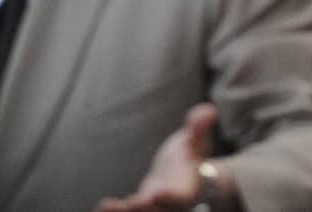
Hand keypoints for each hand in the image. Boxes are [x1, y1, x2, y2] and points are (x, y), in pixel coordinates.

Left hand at [96, 103, 233, 210]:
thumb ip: (199, 128)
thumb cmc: (191, 156)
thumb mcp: (196, 141)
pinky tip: (102, 207)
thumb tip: (209, 110)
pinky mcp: (141, 208)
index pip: (181, 196)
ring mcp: (155, 209)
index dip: (170, 196)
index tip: (157, 194)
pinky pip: (128, 211)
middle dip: (144, 208)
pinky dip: (116, 211)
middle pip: (159, 210)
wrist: (184, 176)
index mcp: (188, 189)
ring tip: (105, 206)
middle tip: (131, 204)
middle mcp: (172, 205)